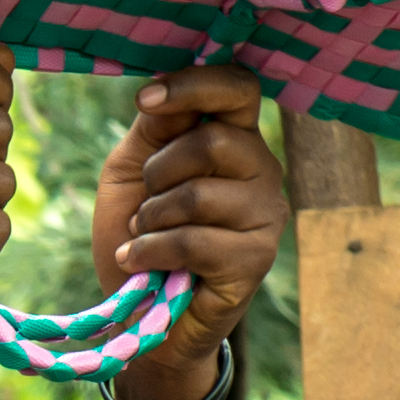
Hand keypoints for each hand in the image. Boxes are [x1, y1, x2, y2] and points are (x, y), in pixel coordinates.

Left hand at [90, 65, 284, 380]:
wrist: (142, 314)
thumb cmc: (140, 234)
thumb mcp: (133, 172)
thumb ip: (153, 130)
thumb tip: (162, 93)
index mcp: (235, 138)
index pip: (239, 87)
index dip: (194, 85)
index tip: (145, 100)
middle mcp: (261, 170)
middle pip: (213, 140)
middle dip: (158, 172)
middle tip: (145, 204)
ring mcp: (265, 215)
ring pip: (200, 194)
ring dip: (152, 218)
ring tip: (144, 236)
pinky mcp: (256, 259)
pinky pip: (195, 240)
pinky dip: (152, 251)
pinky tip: (141, 262)